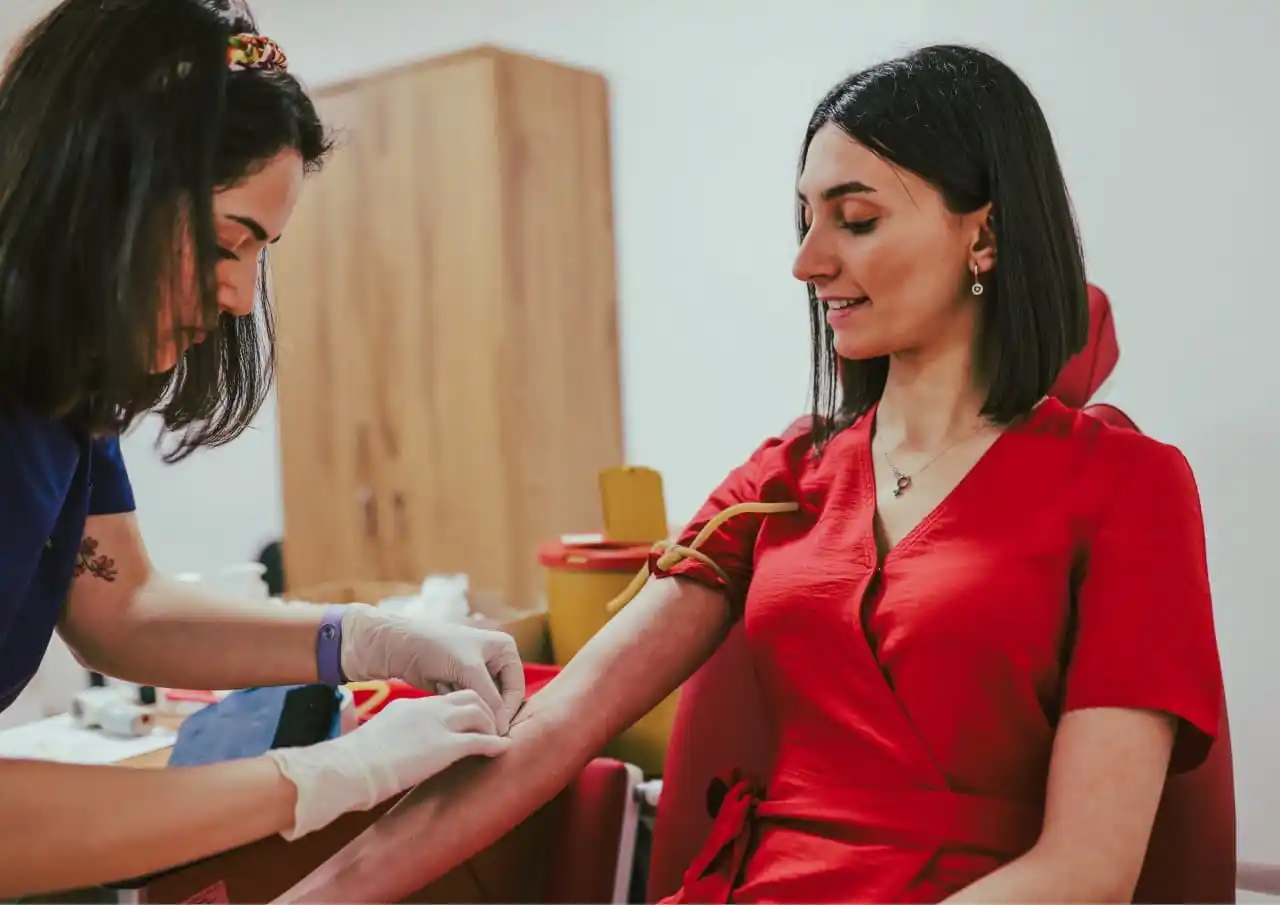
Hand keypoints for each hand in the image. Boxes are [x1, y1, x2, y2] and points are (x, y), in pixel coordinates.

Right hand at [266, 689, 508, 839]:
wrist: (352, 766)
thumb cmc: (355, 760)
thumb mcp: (376, 737)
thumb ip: (390, 736)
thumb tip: (386, 750)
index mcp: (410, 706)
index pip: (444, 700)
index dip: (460, 709)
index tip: (468, 721)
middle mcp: (429, 709)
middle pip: (469, 697)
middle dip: (484, 710)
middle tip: (491, 726)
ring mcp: (440, 726)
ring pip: (480, 712)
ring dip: (492, 725)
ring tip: (498, 738)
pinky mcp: (448, 746)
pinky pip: (482, 740)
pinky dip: (496, 744)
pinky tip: (503, 750)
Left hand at [339, 604, 525, 733]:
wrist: (399, 645)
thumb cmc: (437, 647)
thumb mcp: (469, 670)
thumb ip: (490, 699)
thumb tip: (503, 729)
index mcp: (505, 649)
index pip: (515, 689)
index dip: (507, 711)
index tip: (495, 732)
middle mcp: (494, 660)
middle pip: (501, 698)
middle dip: (487, 712)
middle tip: (476, 730)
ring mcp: (476, 673)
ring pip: (482, 703)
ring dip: (469, 710)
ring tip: (456, 713)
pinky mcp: (458, 683)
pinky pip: (466, 704)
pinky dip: (457, 706)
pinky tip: (444, 700)